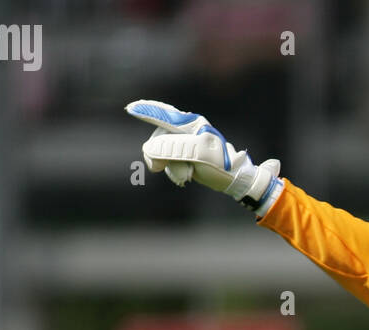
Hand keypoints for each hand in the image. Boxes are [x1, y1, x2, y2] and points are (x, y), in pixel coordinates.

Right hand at [125, 99, 279, 209]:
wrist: (238, 181)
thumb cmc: (222, 166)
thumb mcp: (199, 155)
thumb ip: (173, 148)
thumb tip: (150, 149)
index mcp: (191, 124)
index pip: (164, 116)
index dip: (147, 112)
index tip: (131, 108)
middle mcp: (187, 130)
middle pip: (159, 139)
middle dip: (165, 158)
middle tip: (184, 173)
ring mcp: (185, 143)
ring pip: (162, 153)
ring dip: (172, 167)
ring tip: (189, 176)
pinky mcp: (186, 155)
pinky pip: (169, 162)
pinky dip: (175, 171)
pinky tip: (187, 177)